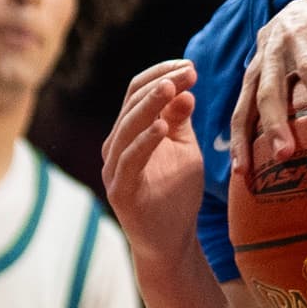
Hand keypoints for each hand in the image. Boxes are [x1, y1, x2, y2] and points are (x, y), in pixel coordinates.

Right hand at [103, 61, 211, 275]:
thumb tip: (184, 87)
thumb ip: (181, 121)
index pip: (138, 91)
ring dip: (151, 105)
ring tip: (172, 88)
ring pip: (127, 127)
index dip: (163, 74)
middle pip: (132, 103)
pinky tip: (163, 127)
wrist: (171, 241)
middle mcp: (116, 146)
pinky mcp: (120, 190)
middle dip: (161, 83)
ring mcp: (115, 168)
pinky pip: (130, 160)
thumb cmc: (177, 195)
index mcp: (129, 132)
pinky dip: (145, 141)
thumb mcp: (185, 150)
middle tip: (188, 72)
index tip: (191, 66)